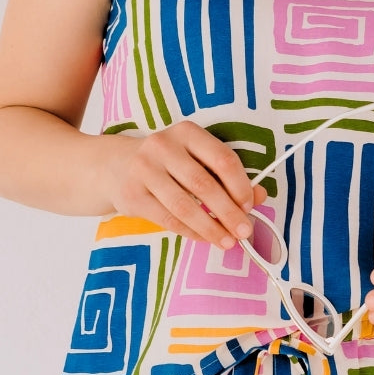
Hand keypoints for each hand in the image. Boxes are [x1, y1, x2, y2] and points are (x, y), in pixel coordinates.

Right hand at [101, 124, 267, 248]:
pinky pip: (168, 219)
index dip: (240, 185)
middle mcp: (163, 146)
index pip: (222, 158)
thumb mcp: (195, 159)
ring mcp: (144, 170)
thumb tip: (260, 195)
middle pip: (204, 184)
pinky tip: (204, 238)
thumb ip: (227, 175)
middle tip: (244, 231)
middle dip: (229, 212)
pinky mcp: (132, 195)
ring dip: (210, 228)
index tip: (250, 205)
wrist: (113, 166)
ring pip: (185, 206)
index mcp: (186, 132)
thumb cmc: (166, 164)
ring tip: (228, 242)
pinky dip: (190, 232)